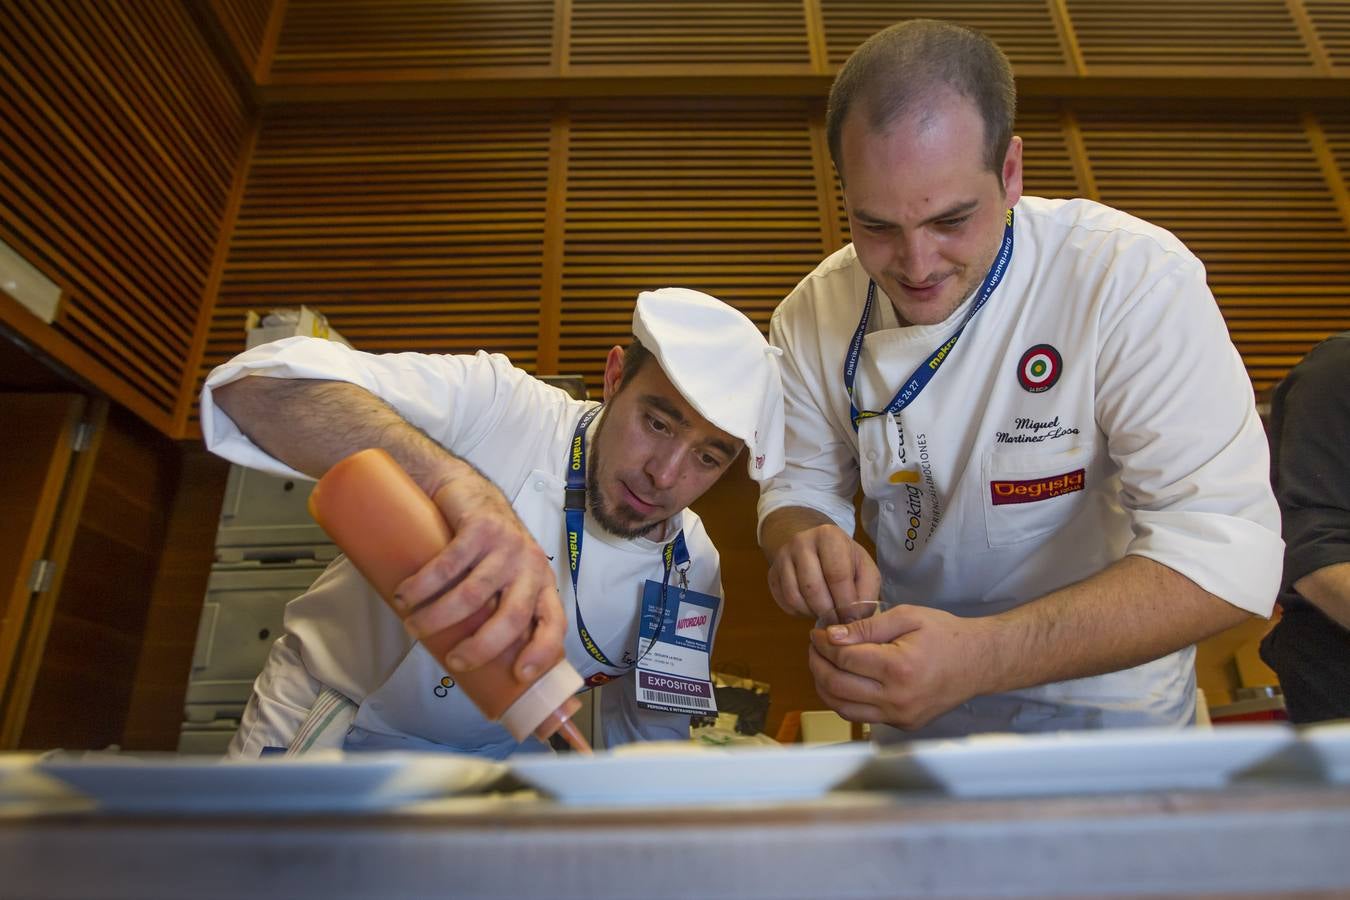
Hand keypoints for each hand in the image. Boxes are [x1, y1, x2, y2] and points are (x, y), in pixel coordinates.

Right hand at [394, 468, 564, 681]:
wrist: (466, 489)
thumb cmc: (483, 547)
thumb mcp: (502, 578)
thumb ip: (495, 609)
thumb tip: (470, 663)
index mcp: (540, 584)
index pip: (554, 623)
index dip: (542, 652)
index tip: (519, 675)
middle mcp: (529, 565)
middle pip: (512, 616)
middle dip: (481, 647)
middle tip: (453, 662)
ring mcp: (507, 545)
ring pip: (474, 594)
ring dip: (438, 617)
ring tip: (413, 625)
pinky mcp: (481, 526)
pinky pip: (450, 564)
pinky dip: (423, 584)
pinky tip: (405, 595)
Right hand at [766, 523, 880, 619]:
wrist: (814, 544)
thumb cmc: (845, 560)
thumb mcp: (864, 569)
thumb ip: (866, 593)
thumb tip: (853, 620)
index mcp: (829, 536)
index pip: (837, 575)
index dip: (845, 603)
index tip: (853, 619)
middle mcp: (801, 542)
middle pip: (813, 588)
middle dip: (828, 612)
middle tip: (839, 622)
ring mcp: (782, 557)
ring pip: (795, 597)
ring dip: (813, 613)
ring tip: (826, 614)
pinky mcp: (772, 574)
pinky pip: (784, 602)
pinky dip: (800, 612)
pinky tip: (812, 608)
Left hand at [807, 605, 991, 730]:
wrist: (979, 662)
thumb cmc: (945, 634)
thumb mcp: (907, 616)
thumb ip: (866, 627)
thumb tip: (832, 636)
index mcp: (899, 667)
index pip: (844, 658)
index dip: (823, 644)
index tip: (817, 632)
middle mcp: (898, 698)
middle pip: (836, 685)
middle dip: (817, 663)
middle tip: (814, 647)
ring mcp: (900, 716)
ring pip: (843, 707)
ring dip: (824, 686)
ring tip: (822, 664)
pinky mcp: (903, 724)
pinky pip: (862, 715)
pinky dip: (844, 699)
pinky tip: (842, 680)